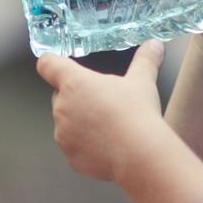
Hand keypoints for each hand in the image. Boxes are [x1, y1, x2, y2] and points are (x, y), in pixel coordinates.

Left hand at [36, 40, 169, 181]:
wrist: (139, 154)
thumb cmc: (137, 113)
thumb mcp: (143, 81)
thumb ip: (146, 59)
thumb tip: (154, 44)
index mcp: (75, 83)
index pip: (48, 64)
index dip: (52, 62)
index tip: (58, 62)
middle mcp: (62, 108)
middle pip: (60, 95)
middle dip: (76, 96)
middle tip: (103, 99)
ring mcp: (63, 135)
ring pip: (67, 123)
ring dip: (81, 122)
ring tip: (110, 125)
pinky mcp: (71, 157)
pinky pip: (75, 147)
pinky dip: (88, 146)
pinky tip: (110, 145)